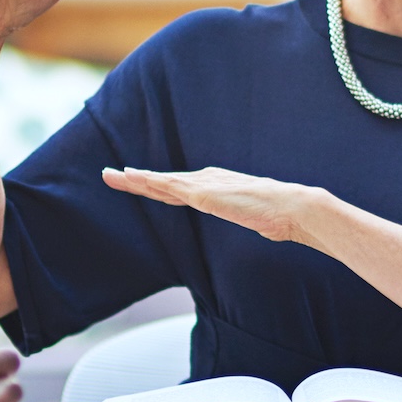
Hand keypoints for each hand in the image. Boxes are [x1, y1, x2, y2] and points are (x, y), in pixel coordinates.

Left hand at [103, 166, 326, 244]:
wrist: (291, 208)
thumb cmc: (278, 216)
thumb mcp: (256, 219)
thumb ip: (252, 218)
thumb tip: (264, 226)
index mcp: (216, 187)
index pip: (178, 188)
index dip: (155, 186)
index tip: (137, 184)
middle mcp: (207, 180)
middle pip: (163, 182)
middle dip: (136, 180)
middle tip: (110, 175)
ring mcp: (204, 185)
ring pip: (160, 182)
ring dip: (134, 180)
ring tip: (111, 176)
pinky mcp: (204, 193)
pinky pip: (169, 186)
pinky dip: (149, 181)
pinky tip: (133, 178)